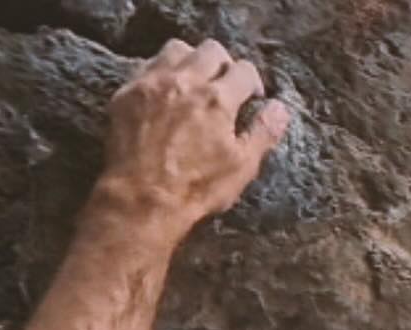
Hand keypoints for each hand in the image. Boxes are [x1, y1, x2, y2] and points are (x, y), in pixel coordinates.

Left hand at [98, 38, 288, 242]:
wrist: (143, 198)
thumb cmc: (196, 188)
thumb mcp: (241, 168)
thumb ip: (263, 134)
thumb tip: (281, 109)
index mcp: (218, 100)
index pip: (244, 71)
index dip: (253, 83)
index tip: (252, 97)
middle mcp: (186, 82)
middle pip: (211, 51)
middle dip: (224, 65)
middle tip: (224, 86)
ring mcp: (154, 83)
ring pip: (178, 49)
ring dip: (191, 61)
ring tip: (194, 83)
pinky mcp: (129, 92)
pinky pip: (149, 66)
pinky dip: (162, 74)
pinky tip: (166, 94)